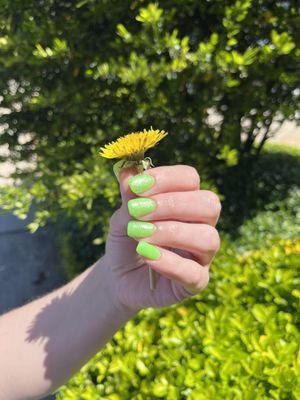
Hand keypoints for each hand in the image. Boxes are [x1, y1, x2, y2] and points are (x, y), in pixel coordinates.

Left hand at [104, 165, 220, 311]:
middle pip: (209, 204)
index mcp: (186, 200)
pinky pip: (194, 272)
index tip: (137, 186)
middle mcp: (201, 224)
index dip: (166, 178)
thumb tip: (128, 171)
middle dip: (172, 204)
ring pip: (207, 238)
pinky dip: (169, 262)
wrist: (119, 276)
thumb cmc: (127, 239)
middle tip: (138, 211)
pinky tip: (145, 254)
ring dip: (170, 232)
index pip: (190, 178)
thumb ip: (128, 197)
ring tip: (139, 235)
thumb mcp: (122, 216)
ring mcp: (203, 255)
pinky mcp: (197, 281)